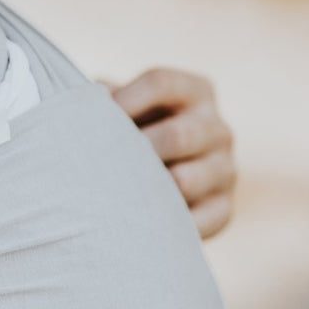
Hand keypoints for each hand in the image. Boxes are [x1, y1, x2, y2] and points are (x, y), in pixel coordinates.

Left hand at [104, 66, 236, 239]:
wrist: (155, 184)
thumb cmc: (129, 136)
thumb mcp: (122, 108)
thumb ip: (104, 100)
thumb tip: (82, 103)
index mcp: (196, 92)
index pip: (160, 83)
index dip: (122, 101)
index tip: (92, 119)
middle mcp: (218, 128)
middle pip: (177, 135)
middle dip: (134, 151)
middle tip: (102, 165)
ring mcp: (226, 170)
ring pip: (185, 180)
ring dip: (146, 190)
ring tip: (114, 195)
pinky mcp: (224, 209)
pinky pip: (197, 220)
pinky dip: (163, 224)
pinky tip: (137, 224)